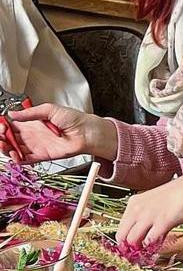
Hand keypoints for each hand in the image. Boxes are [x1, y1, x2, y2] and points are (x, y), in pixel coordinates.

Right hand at [0, 103, 116, 162]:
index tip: (1, 125)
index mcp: (31, 123)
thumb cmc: (73, 119)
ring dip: (5, 149)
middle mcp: (31, 135)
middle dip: (1, 138)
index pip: (10, 125)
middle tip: (1, 136)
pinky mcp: (41, 156)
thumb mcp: (50, 110)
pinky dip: (16, 159)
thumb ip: (31, 113)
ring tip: (4, 146)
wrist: (87, 132)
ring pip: (13, 150)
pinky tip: (14, 155)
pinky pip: (25, 160)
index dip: (3, 127)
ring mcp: (35, 146)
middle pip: (8, 139)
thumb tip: (12, 113)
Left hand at [116, 168, 182, 249]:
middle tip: (137, 252)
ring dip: (139, 248)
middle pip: (122, 236)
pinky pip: (150, 240)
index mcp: (134, 203)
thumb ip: (146, 217)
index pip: (120, 228)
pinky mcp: (162, 222)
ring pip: (132, 240)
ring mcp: (149, 216)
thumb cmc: (178, 194)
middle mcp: (138, 210)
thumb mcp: (155, 203)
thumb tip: (143, 233)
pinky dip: (152, 246)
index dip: (124, 240)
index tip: (130, 247)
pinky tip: (157, 244)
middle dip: (128, 247)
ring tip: (147, 251)